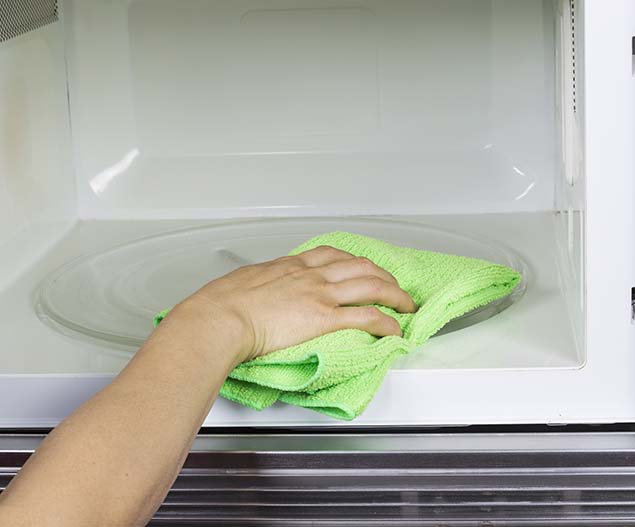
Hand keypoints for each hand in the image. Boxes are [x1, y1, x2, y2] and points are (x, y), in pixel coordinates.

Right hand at [163, 246, 416, 364]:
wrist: (219, 318)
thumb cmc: (221, 304)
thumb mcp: (244, 282)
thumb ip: (261, 284)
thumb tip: (258, 291)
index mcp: (291, 265)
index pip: (332, 255)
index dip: (354, 261)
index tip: (363, 268)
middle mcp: (311, 275)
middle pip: (361, 267)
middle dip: (384, 276)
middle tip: (394, 288)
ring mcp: (320, 294)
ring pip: (372, 286)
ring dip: (395, 296)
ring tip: (407, 306)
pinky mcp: (324, 318)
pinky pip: (367, 316)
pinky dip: (387, 322)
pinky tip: (395, 329)